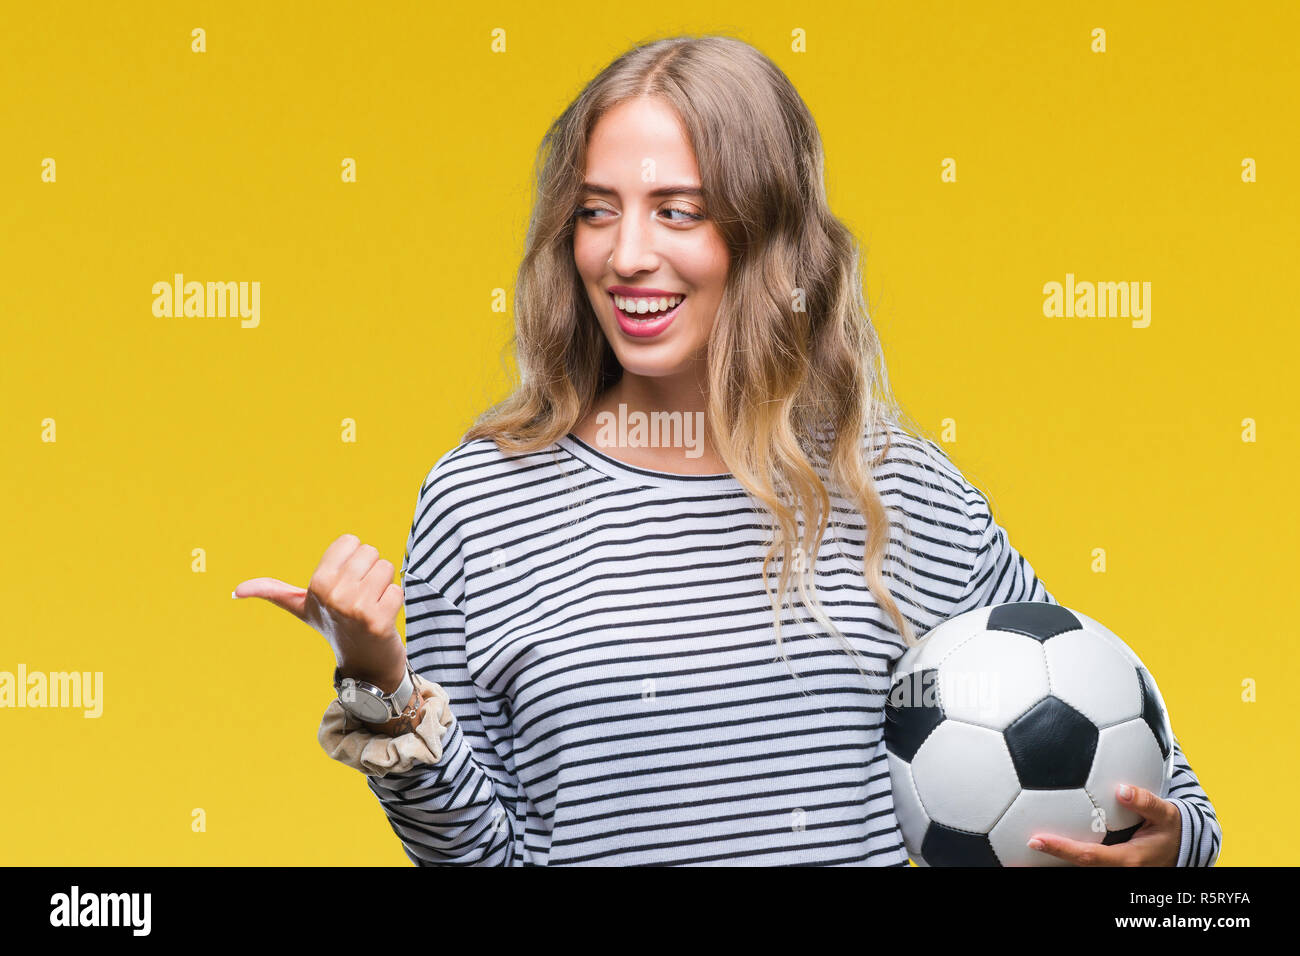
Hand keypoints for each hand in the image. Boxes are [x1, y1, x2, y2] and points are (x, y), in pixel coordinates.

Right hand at [234, 533, 407, 692]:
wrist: (363, 663)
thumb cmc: (333, 626)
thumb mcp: (301, 608)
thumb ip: (272, 592)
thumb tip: (236, 590)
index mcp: (317, 584)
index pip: (351, 541)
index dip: (352, 560)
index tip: (345, 583)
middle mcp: (334, 595)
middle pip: (371, 552)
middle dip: (369, 572)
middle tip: (360, 597)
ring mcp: (356, 609)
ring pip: (386, 568)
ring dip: (384, 586)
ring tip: (371, 606)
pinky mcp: (379, 620)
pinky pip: (398, 589)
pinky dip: (394, 601)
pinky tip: (382, 618)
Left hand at [1026, 784, 1180, 865]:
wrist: (1184, 849)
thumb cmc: (1171, 829)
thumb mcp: (1167, 815)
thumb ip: (1146, 802)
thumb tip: (1122, 789)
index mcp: (1127, 860)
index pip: (1089, 856)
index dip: (1062, 850)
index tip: (1036, 840)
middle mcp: (1115, 869)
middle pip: (1074, 869)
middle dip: (1045, 864)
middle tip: (1013, 855)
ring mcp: (1111, 870)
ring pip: (1075, 870)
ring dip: (1048, 864)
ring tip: (1016, 856)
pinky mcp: (1107, 866)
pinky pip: (1081, 864)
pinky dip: (1061, 858)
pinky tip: (1035, 851)